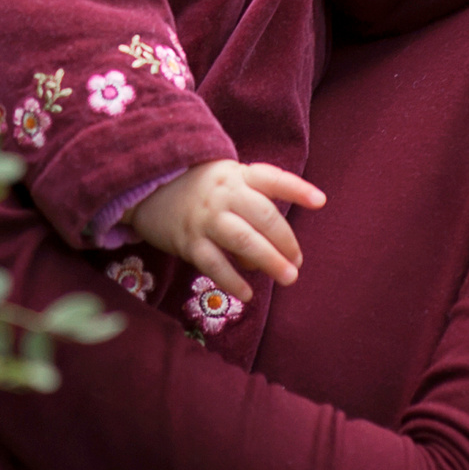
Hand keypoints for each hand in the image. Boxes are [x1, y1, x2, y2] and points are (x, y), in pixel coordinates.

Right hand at [129, 160, 324, 299]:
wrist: (148, 188)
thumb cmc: (200, 189)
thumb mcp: (227, 182)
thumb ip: (253, 205)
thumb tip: (277, 252)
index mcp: (237, 175)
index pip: (271, 178)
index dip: (296, 189)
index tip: (320, 201)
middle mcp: (223, 193)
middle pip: (262, 215)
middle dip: (285, 241)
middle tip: (298, 263)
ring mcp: (205, 217)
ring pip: (242, 239)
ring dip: (268, 260)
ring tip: (288, 277)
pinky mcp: (187, 240)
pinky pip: (213, 263)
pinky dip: (232, 280)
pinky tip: (247, 294)